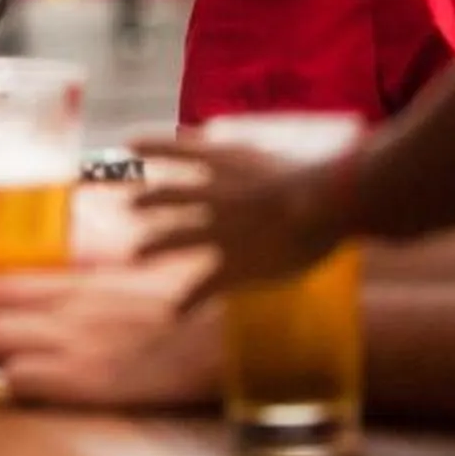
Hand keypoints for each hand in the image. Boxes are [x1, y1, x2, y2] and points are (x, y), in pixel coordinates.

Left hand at [0, 256, 221, 407]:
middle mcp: (66, 304)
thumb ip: (88, 295)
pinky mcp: (85, 377)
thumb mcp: (129, 291)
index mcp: (76, 281)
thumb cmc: (186, 312)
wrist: (222, 330)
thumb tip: (53, 312)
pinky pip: (24, 379)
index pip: (0, 276)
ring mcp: (73, 339)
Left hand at [129, 134, 354, 311]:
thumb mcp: (273, 152)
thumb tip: (232, 152)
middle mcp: (213, 195)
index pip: (177, 148)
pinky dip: (186, 302)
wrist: (325, 201)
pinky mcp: (233, 266)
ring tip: (135, 255)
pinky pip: (202, 287)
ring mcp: (219, 232)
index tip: (129, 141)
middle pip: (168, 197)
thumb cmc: (312, 173)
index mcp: (224, 162)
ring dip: (151, 248)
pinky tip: (174, 314)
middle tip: (131, 206)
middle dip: (147, 201)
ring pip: (173, 240)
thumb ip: (247, 154)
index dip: (153, 144)